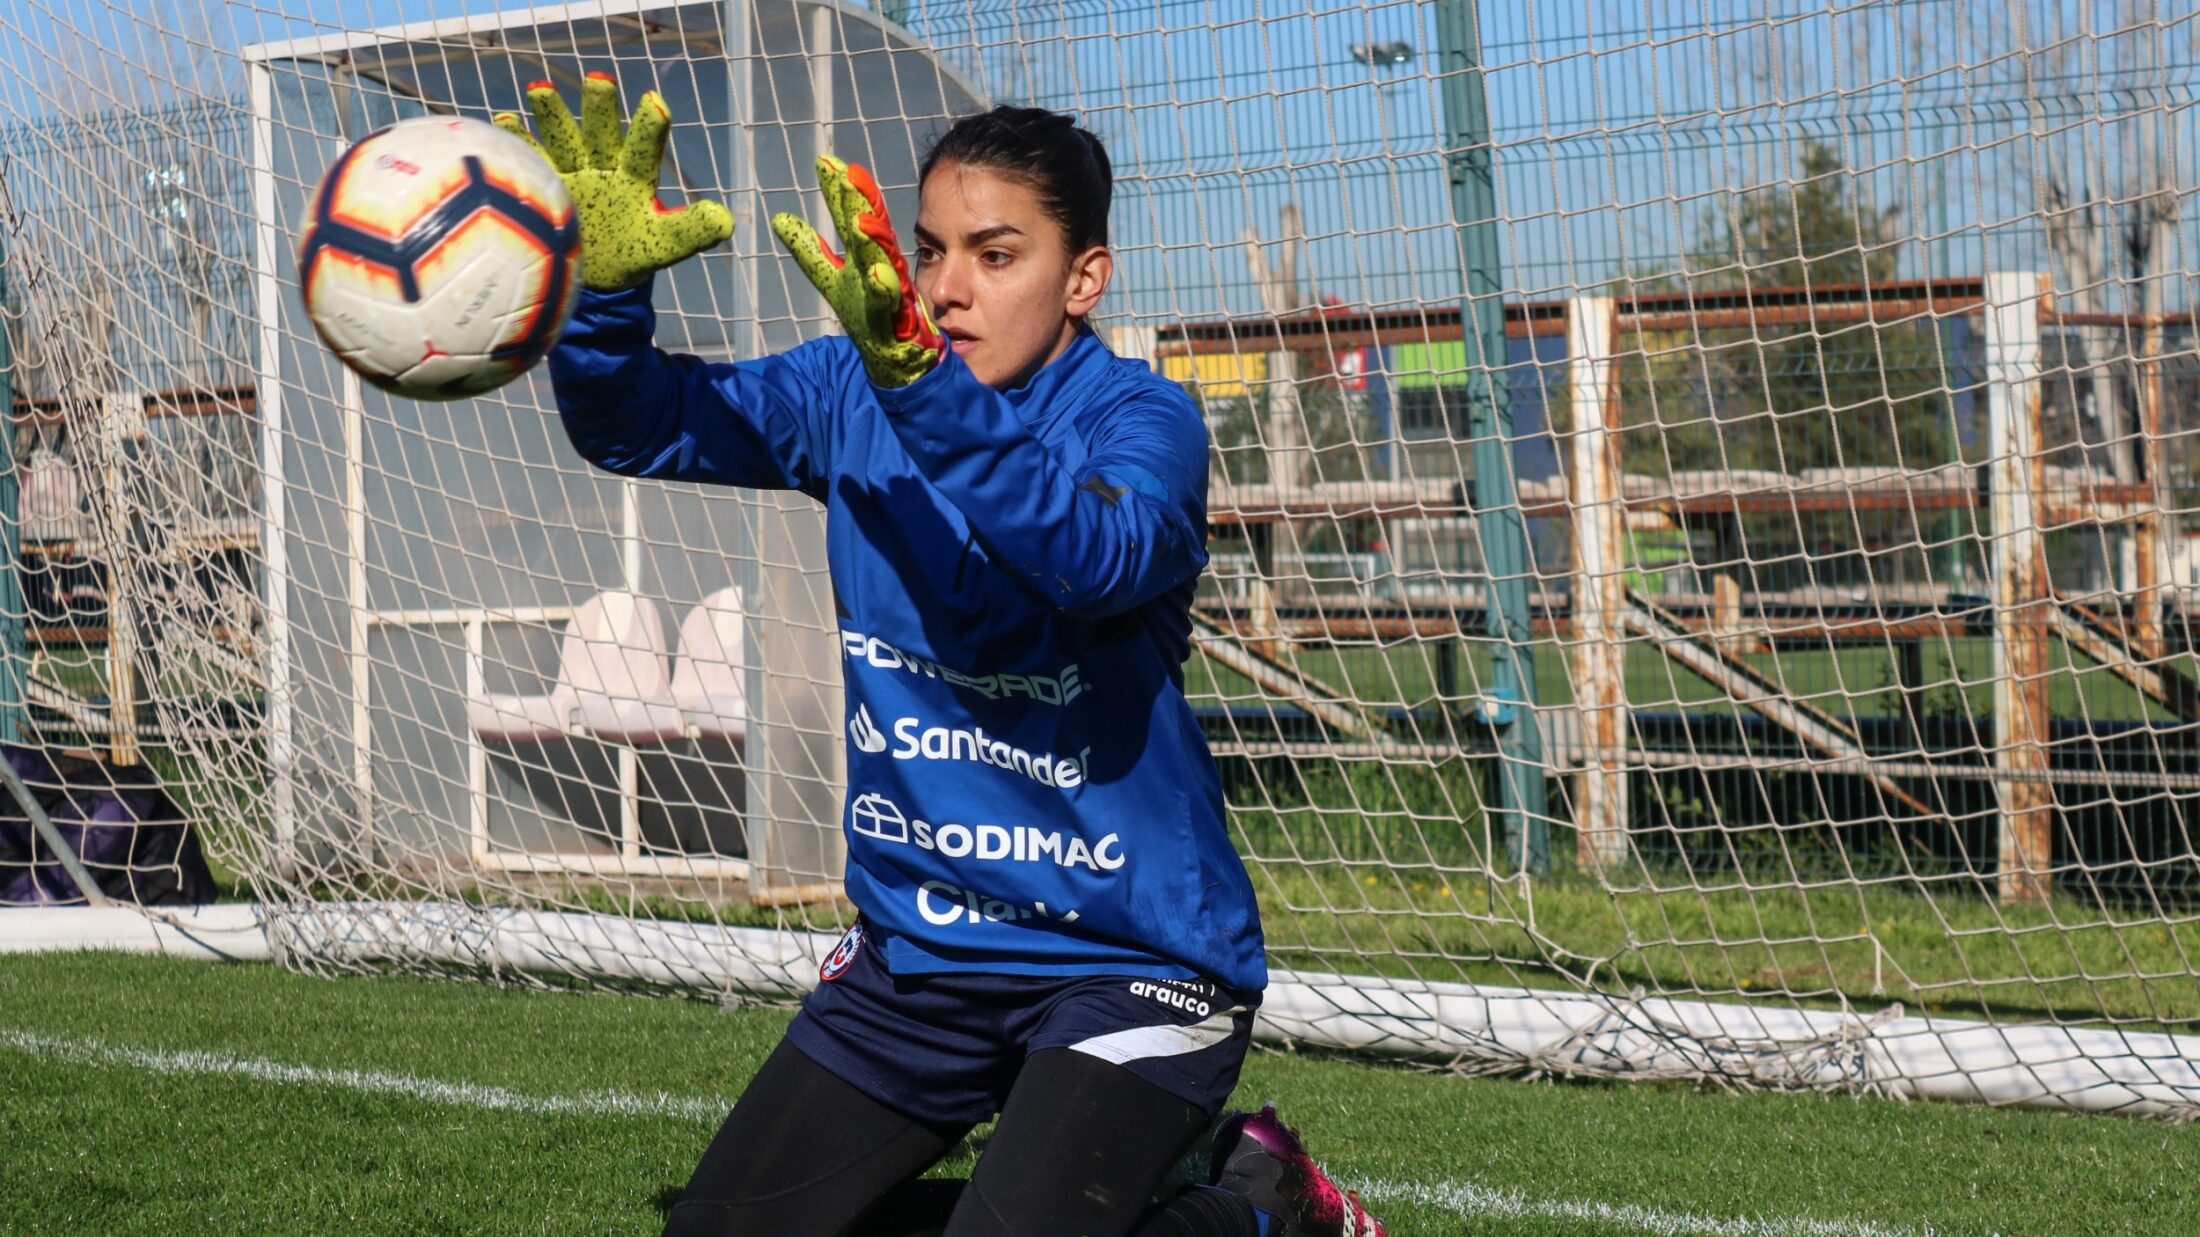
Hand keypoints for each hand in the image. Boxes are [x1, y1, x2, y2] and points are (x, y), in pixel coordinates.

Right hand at [494, 73, 732, 291]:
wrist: (596, 272)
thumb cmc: (635, 253)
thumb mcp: (664, 244)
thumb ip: (691, 231)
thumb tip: (725, 220)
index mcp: (635, 178)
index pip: (646, 149)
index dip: (651, 128)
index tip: (657, 102)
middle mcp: (604, 167)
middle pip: (603, 133)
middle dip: (601, 109)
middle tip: (600, 80)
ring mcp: (572, 173)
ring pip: (564, 139)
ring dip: (553, 115)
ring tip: (539, 87)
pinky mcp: (547, 184)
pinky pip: (532, 159)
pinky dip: (519, 142)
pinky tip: (506, 120)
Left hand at [771, 156, 942, 387]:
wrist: (899, 358)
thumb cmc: (870, 315)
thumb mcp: (831, 277)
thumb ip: (809, 249)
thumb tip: (780, 218)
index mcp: (865, 254)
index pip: (851, 215)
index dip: (839, 191)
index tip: (825, 162)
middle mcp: (881, 265)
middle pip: (869, 227)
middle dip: (859, 200)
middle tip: (847, 172)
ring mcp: (892, 290)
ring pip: (883, 258)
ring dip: (872, 237)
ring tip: (858, 218)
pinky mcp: (896, 318)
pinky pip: (889, 301)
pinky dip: (883, 285)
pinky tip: (875, 271)